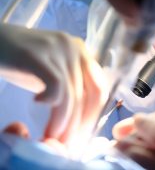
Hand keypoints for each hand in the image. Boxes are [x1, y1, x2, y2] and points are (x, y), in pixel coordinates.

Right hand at [0, 24, 108, 142]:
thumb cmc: (20, 61)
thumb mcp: (53, 72)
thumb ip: (70, 86)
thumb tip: (81, 118)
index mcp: (82, 52)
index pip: (99, 88)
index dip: (92, 114)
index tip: (81, 133)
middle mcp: (75, 48)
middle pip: (90, 93)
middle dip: (79, 123)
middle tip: (66, 141)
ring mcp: (57, 49)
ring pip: (72, 94)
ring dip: (63, 121)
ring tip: (50, 133)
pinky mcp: (37, 55)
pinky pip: (56, 86)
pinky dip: (51, 102)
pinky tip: (37, 102)